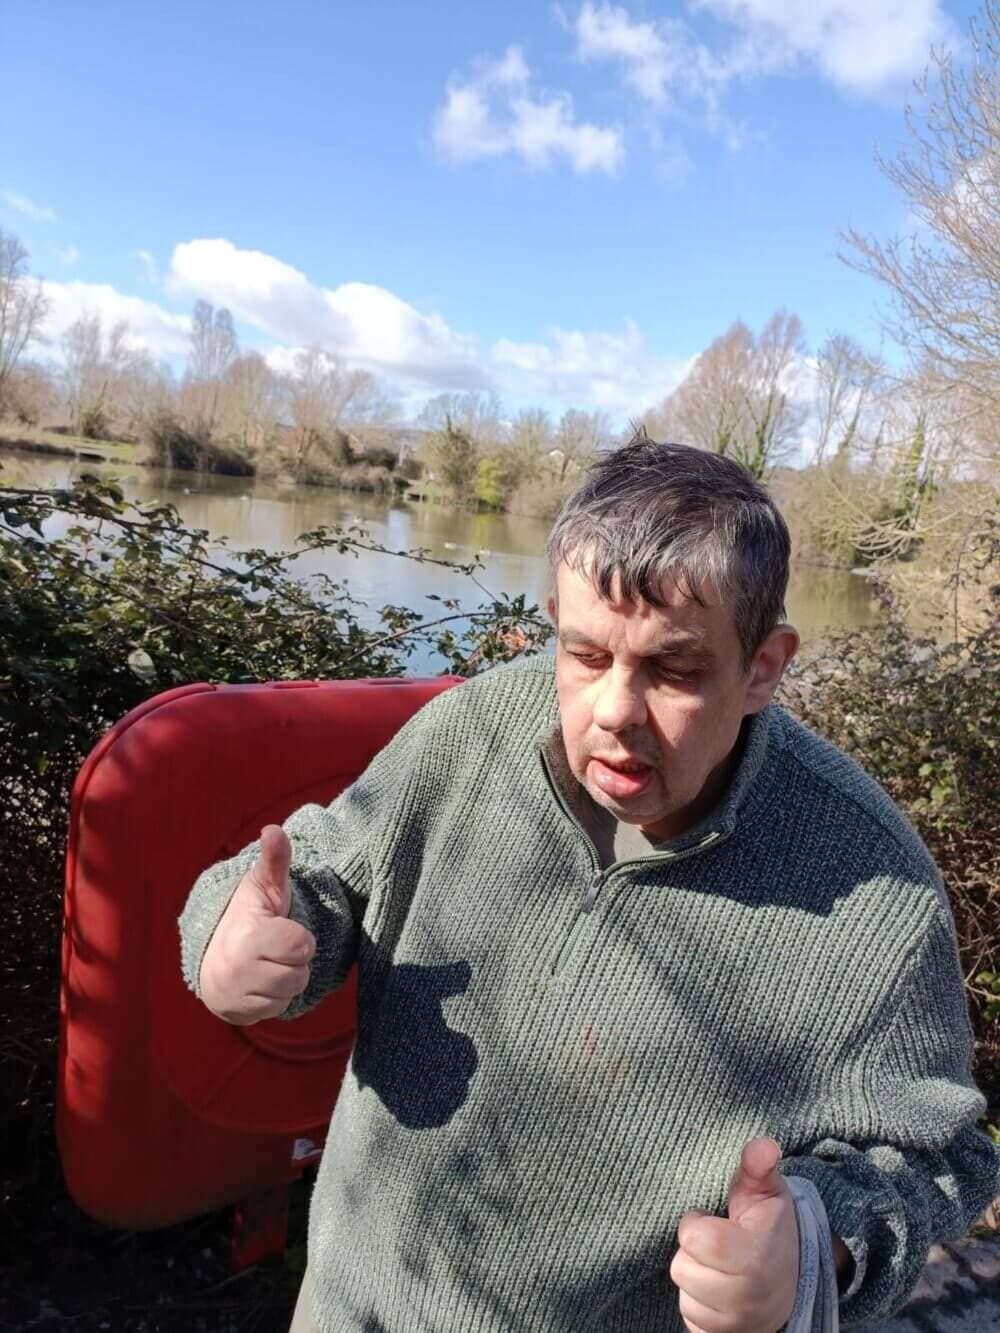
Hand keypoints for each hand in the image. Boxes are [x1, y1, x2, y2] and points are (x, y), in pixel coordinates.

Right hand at [199, 825, 315, 1025]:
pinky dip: (274, 999)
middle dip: (294, 962)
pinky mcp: (238, 1015)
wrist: (210, 958)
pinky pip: (277, 1011)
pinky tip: (260, 983)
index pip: (303, 947)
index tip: (280, 930)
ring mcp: (236, 996)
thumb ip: (274, 860)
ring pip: (291, 995)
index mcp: (248, 937)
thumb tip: (273, 830)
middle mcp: (238, 970)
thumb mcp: (261, 887)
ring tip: (267, 964)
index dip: (299, 938)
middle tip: (274, 948)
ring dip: (286, 981)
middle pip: (300, 975)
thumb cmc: (247, 917)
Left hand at [669, 1137, 798, 1332]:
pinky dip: (699, 1305)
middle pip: (682, 1267)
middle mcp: (744, 1298)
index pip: (695, 1238)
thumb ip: (759, 1166)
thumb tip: (761, 1144)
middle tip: (719, 1246)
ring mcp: (734, 1325)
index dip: (697, 1223)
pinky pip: (690, 1321)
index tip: (714, 1219)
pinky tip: (718, 1293)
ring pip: (683, 1294)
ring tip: (720, 1268)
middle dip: (694, 1252)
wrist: (791, 1284)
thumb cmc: (770, 1231)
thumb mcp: (767, 1193)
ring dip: (695, 1278)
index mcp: (752, 1257)